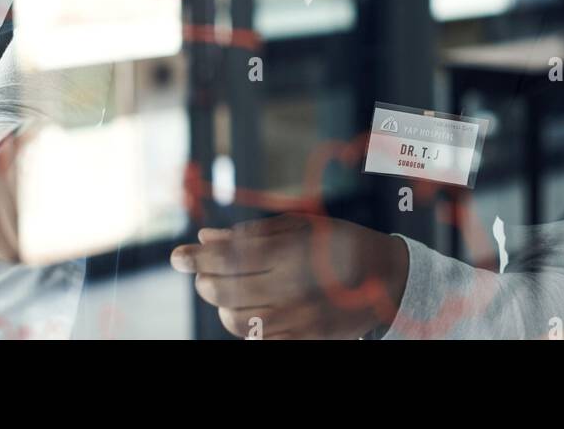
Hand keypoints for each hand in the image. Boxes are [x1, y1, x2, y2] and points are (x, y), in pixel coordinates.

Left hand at [170, 214, 408, 339]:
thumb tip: (206, 236)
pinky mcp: (304, 339)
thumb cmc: (340, 241)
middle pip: (224, 291)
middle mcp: (291, 287)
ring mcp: (297, 319)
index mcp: (290, 252)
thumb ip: (253, 232)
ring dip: (220, 305)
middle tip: (203, 272)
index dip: (195, 258)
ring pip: (234, 319)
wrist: (388, 278)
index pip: (227, 258)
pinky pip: (256, 338)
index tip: (176, 257)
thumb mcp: (302, 225)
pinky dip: (244, 324)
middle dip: (204, 280)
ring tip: (226, 290)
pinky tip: (250, 309)